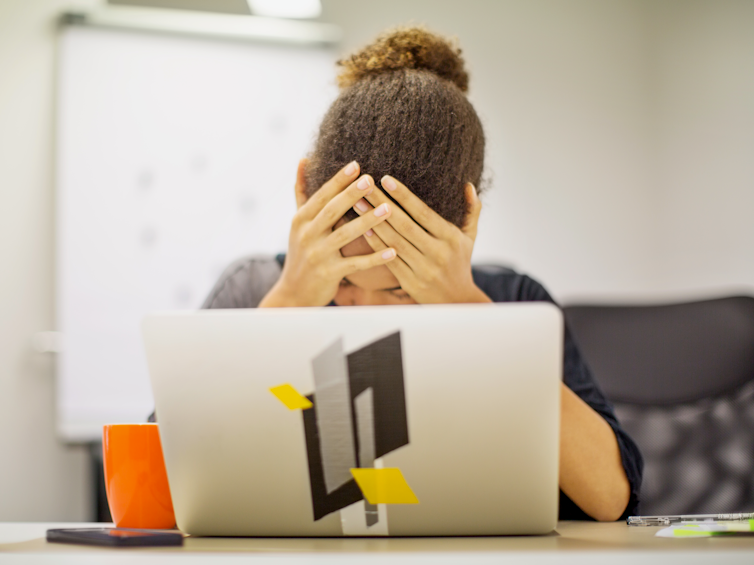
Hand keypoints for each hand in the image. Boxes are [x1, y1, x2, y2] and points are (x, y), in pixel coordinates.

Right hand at [259, 160, 396, 306]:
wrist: (294, 293)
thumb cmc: (302, 252)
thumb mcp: (298, 222)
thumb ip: (302, 192)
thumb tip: (304, 159)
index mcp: (300, 219)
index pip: (321, 195)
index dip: (338, 180)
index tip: (356, 165)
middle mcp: (306, 235)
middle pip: (332, 211)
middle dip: (352, 195)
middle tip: (372, 180)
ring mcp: (317, 255)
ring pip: (345, 235)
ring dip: (368, 221)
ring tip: (388, 209)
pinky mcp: (329, 274)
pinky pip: (355, 264)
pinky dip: (374, 258)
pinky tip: (392, 251)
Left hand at [350, 175, 491, 303]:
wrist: (457, 301)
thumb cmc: (461, 263)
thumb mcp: (470, 237)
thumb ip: (471, 210)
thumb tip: (468, 185)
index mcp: (450, 238)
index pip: (423, 213)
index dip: (403, 196)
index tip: (386, 179)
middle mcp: (437, 253)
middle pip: (404, 224)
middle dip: (382, 204)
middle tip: (363, 187)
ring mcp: (422, 269)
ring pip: (394, 242)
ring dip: (373, 222)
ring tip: (357, 204)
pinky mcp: (410, 282)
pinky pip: (389, 260)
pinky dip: (375, 244)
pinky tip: (363, 229)